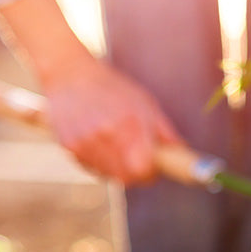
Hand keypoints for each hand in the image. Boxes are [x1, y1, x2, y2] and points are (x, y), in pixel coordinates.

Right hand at [0, 0, 182, 184]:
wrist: (70, 74)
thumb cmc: (113, 88)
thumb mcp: (145, 103)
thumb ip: (164, 131)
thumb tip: (181, 152)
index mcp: (128, 124)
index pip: (143, 169)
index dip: (152, 173)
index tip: (155, 167)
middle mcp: (105, 135)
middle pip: (126, 177)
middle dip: (138, 174)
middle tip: (141, 161)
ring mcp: (84, 142)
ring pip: (109, 175)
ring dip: (119, 169)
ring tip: (119, 147)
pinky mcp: (69, 146)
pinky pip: (91, 168)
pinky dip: (101, 163)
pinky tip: (102, 144)